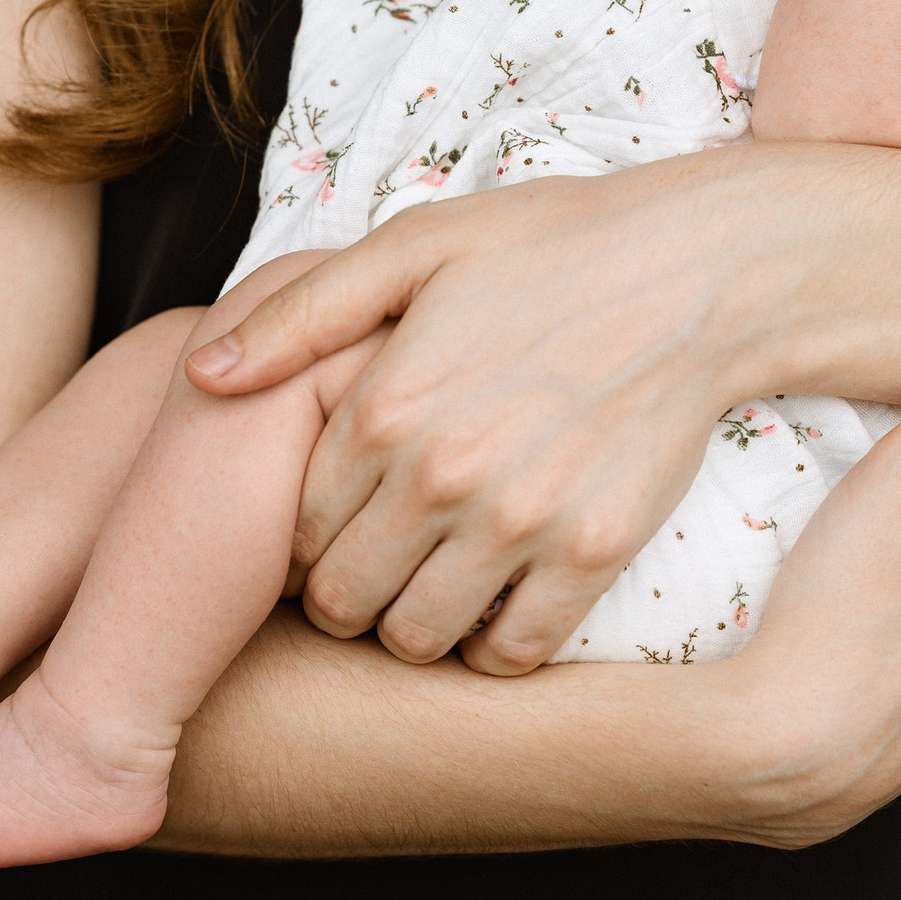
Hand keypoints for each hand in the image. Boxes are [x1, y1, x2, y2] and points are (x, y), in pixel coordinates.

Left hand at [187, 150, 862, 676]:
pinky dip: (494, 647)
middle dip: (341, 591)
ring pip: (417, 639)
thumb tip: (200, 376)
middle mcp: (443, 476)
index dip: (298, 534)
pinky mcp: (594, 553)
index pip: (292, 527)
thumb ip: (298, 314)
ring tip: (429, 584)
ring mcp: (522, 523)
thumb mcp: (414, 246)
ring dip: (410, 627)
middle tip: (373, 562)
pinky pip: (513, 654)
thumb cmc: (550, 245)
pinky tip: (499, 603)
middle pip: (341, 600)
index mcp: (384, 405)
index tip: (328, 522)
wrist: (699, 270)